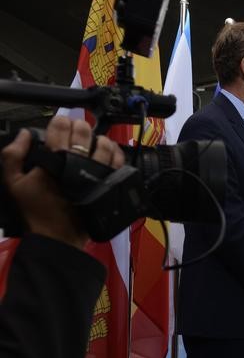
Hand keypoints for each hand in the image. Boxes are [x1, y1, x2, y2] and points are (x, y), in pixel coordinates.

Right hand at [1, 116, 124, 248]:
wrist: (58, 236)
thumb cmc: (36, 210)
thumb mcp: (13, 183)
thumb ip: (12, 155)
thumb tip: (24, 134)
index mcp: (54, 160)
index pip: (59, 128)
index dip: (60, 121)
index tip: (60, 122)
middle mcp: (78, 163)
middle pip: (83, 132)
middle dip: (79, 126)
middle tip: (76, 129)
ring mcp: (96, 173)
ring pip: (104, 144)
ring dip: (99, 138)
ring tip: (93, 141)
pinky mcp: (108, 184)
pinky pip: (118, 162)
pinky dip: (115, 153)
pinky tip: (108, 152)